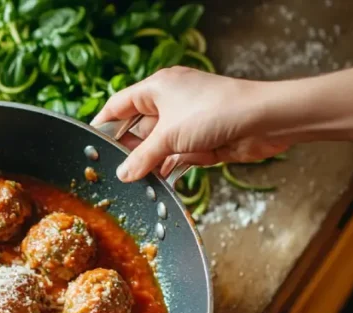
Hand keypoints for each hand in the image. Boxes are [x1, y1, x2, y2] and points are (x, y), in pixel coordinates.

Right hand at [92, 67, 290, 182]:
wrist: (264, 121)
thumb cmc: (215, 113)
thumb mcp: (168, 137)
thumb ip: (141, 158)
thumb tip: (122, 174)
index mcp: (157, 88)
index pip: (119, 105)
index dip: (103, 123)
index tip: (88, 142)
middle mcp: (170, 102)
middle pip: (137, 128)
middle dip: (128, 150)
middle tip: (110, 172)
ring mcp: (186, 122)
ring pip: (157, 146)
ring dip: (149, 164)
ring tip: (133, 184)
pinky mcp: (201, 141)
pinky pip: (176, 157)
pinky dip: (169, 169)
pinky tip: (158, 184)